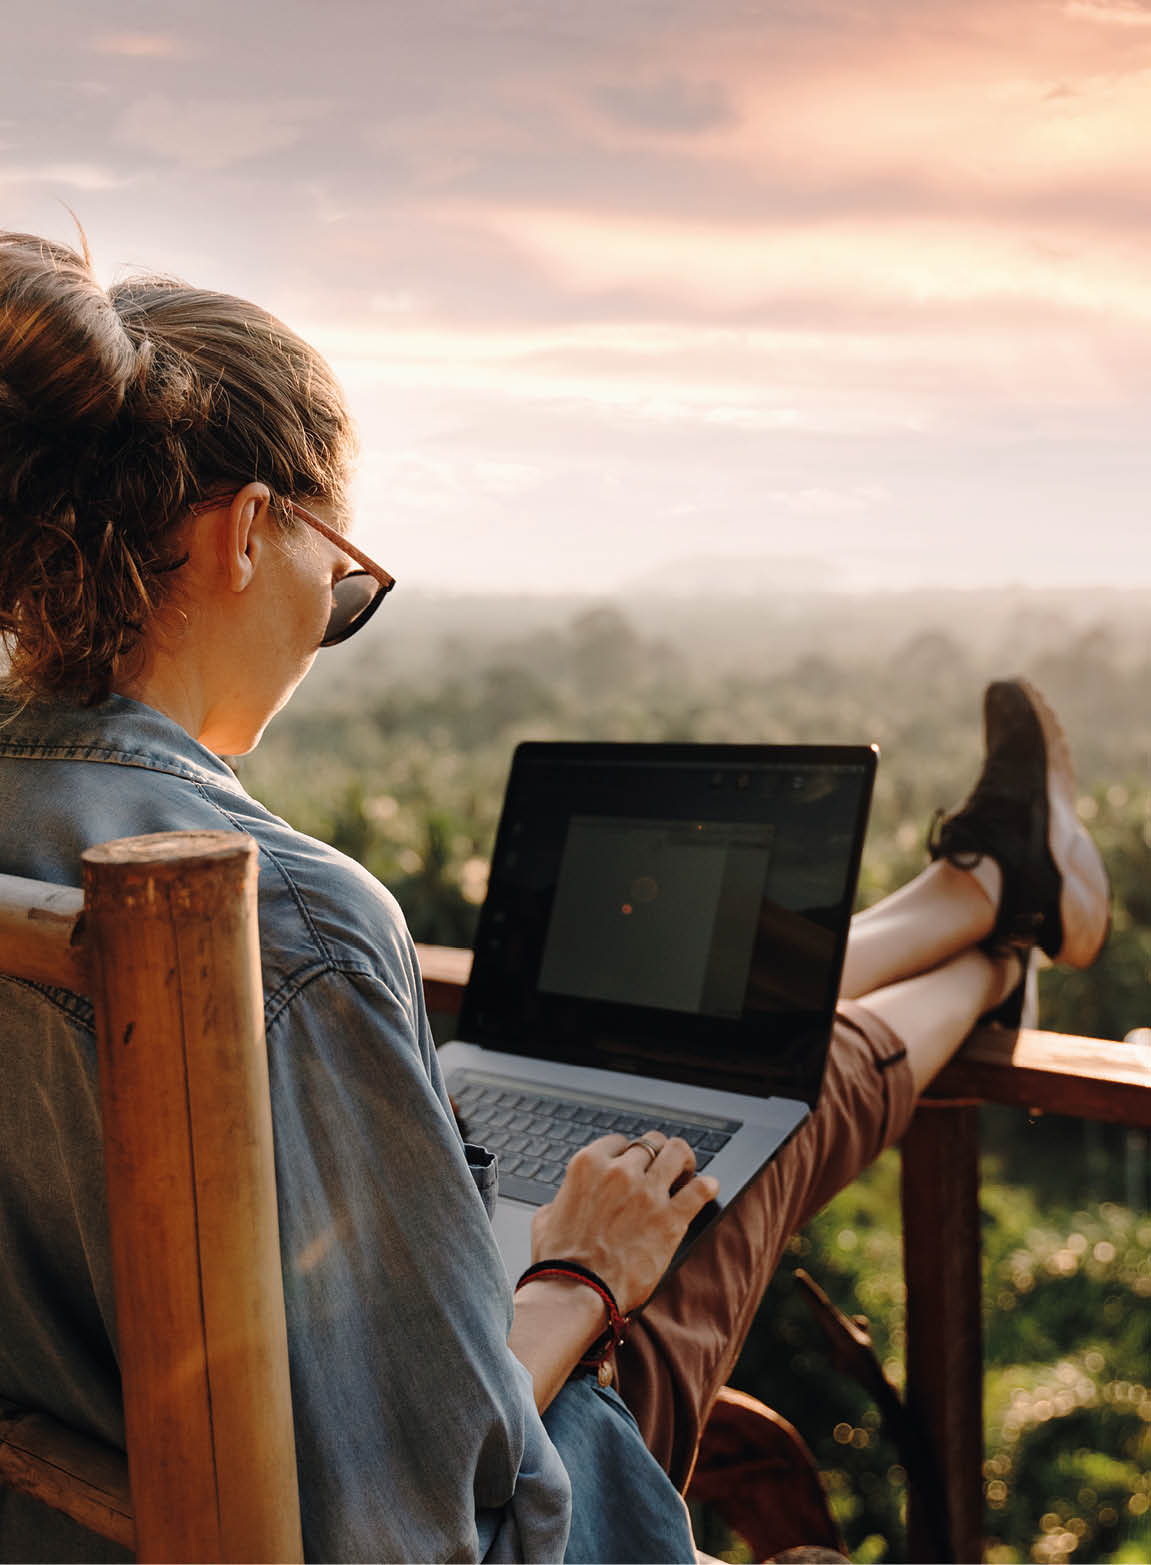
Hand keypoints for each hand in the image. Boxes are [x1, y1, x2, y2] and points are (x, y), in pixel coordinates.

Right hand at [529, 1131, 718, 1314]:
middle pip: (650, 1143)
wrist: (576, 1292)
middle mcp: (619, 1172)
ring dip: (684, 1161)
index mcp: (588, 1165)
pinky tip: (708, 1188)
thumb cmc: (558, 1261)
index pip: (619, 1142)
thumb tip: (566, 1200)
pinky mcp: (670, 1219)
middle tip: (663, 1167)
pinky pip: (699, 1190)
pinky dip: (707, 1186)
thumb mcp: (546, 1217)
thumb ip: (563, 1199)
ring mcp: (647, 1193)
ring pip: (678, 1154)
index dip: (628, 1154)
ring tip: (686, 1172)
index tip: (634, 1166)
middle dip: (658, 1153)